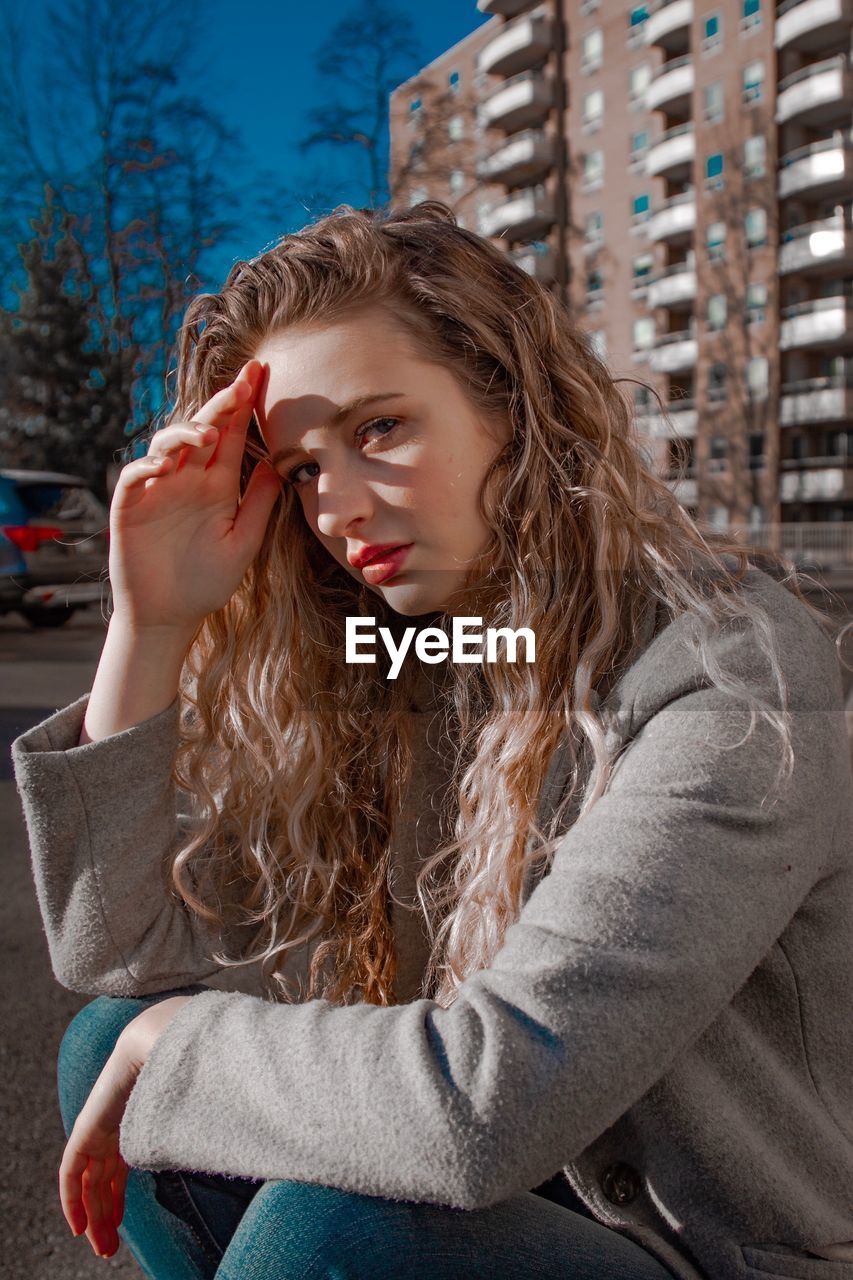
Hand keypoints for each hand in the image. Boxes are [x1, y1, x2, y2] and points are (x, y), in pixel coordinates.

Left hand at [59, 996, 191, 1257]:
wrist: (162, 1039)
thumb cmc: (191, 1063)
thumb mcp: (201, 1104)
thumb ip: (212, 1120)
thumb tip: (255, 1131)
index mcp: (134, 1121)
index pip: (117, 1166)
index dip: (117, 1197)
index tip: (120, 1226)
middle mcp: (113, 1127)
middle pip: (103, 1179)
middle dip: (105, 1214)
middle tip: (109, 1248)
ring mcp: (97, 1128)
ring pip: (88, 1182)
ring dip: (94, 1216)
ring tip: (102, 1247)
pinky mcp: (86, 1128)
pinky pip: (71, 1171)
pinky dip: (72, 1200)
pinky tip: (79, 1226)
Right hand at [107, 359, 282, 636]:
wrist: (170, 617)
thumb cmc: (206, 582)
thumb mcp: (243, 542)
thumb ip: (259, 502)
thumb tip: (281, 464)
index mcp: (216, 485)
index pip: (231, 436)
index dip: (242, 405)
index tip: (259, 375)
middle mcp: (186, 480)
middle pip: (201, 430)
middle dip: (220, 404)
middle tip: (242, 382)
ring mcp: (157, 491)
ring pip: (166, 445)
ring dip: (184, 433)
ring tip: (208, 435)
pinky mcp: (131, 507)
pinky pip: (134, 478)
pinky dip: (146, 467)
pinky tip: (163, 465)